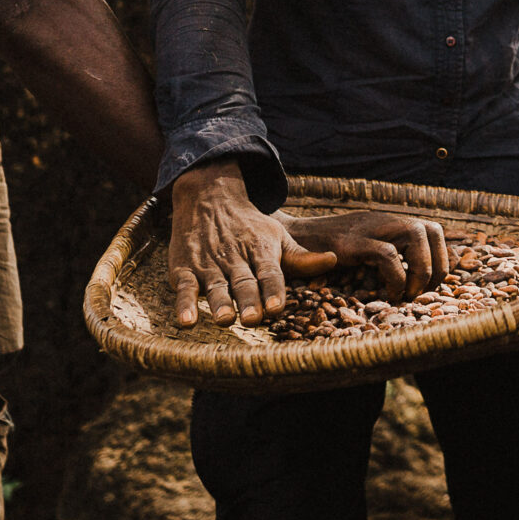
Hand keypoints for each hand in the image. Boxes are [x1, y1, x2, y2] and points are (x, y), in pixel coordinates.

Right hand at [168, 162, 304, 327]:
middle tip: (253, 319)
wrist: (209, 198)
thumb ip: (302, 257)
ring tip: (224, 319)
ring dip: (219, 303)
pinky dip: (184, 304)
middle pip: (243, 282)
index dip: (273, 290)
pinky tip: (186, 321)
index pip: (269, 273)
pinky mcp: (184, 269)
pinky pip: (184, 288)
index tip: (276, 308)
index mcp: (261, 251)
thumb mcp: (277, 236)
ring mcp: (209, 264)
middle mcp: (235, 259)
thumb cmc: (250, 226)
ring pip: (216, 286)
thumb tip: (334, 260)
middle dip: (249, 301)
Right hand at [279, 209, 448, 302]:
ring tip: (408, 294)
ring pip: (415, 234)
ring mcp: (366, 228)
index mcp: (388, 224)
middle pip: (431, 229)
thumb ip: (387, 254)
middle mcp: (382, 221)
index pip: (432, 230)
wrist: (286, 239)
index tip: (435, 284)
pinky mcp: (350, 242)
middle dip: (438, 264)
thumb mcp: (361, 248)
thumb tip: (418, 278)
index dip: (443, 257)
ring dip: (420, 268)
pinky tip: (389, 295)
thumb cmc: (324, 251)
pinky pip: (387, 254)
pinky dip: (396, 277)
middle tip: (423, 292)